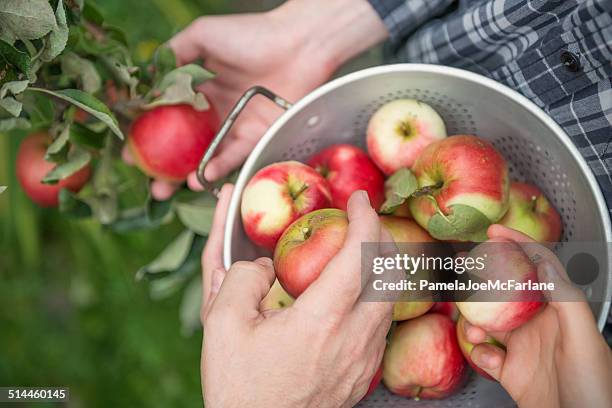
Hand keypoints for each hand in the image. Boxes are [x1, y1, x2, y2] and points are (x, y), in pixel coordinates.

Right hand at [136, 0, 386, 200]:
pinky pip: (235, 155)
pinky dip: (218, 166)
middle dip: (167, 168)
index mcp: (200, 89)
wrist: (299, 43)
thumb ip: (174, 54)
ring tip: (171, 188)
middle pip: (185, 145)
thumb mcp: (203, 35)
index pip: (168, 118)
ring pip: (207, 156)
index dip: (148, 136)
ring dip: (189, 174)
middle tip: (152, 185)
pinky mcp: (257, 136)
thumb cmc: (252, 34)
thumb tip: (143, 76)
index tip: (130, 153)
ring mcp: (236, 126)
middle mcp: (215, 111)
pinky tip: (202, 175)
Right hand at [200, 189, 392, 406]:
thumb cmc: (240, 387)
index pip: (360, 255)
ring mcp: (365, 359)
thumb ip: (240, 278)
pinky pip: (383, 323)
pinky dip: (378, 294)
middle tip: (363, 218)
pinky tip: (355, 293)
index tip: (359, 200)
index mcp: (321, 321)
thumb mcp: (222, 325)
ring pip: (392, 299)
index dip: (365, 218)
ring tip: (361, 249)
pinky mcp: (365, 374)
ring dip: (382, 265)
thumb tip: (262, 263)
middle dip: (381, 235)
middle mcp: (354, 338)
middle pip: (390, 273)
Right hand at [460, 225, 611, 407]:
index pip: (539, 267)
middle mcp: (539, 325)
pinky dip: (479, 353)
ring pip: (489, 321)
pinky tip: (487, 358)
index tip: (493, 233)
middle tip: (463, 268)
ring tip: (475, 331)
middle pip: (506, 290)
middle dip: (483, 278)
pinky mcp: (511, 371)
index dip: (517, 244)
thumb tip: (542, 264)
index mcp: (560, 311)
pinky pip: (485, 353)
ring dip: (475, 322)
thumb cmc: (595, 392)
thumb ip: (566, 300)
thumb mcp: (585, 342)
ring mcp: (524, 348)